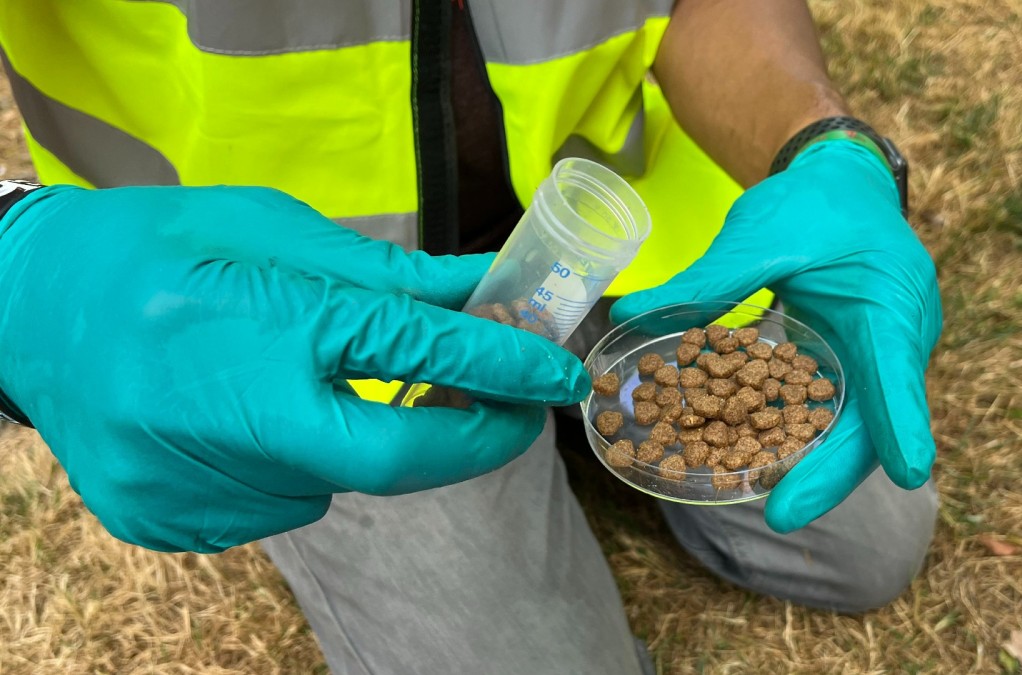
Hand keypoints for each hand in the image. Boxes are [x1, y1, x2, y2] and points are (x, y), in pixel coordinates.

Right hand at [0, 185, 588, 551]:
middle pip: (391, 462)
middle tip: (511, 416)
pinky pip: (274, 504)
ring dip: (348, 441)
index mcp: (256, 320)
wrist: (19, 309)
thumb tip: (482, 292)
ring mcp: (187, 482)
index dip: (501, 367)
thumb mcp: (267, 231)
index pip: (413, 353)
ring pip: (329, 483)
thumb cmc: (150, 248)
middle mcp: (222, 413)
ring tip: (290, 384)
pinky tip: (237, 419)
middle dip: (470, 444)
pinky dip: (289, 464)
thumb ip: (381, 275)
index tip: (560, 376)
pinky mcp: (165, 521)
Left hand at [612, 141, 941, 531]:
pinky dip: (811, 440)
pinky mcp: (865, 368)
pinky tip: (770, 465)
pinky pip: (844, 413)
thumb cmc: (813, 204)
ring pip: (861, 427)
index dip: (901, 422)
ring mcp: (887, 359)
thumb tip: (628, 315)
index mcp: (888, 302)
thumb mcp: (760, 233)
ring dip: (821, 465)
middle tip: (782, 512)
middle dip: (832, 471)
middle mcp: (901, 339)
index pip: (898, 370)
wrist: (847, 185)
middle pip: (875, 421)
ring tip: (776, 504)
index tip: (909, 471)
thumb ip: (704, 281)